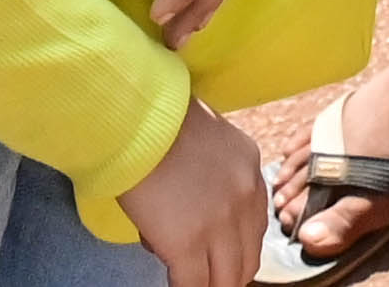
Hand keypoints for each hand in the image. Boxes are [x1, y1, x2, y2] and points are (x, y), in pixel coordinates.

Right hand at [118, 102, 271, 286]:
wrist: (133, 117)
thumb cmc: (157, 121)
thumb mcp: (209, 139)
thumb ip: (218, 174)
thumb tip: (200, 210)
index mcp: (251, 168)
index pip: (255, 226)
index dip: (237, 248)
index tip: (222, 256)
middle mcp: (245, 196)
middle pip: (248, 258)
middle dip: (230, 274)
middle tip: (210, 279)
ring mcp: (219, 223)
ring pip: (226, 279)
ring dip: (211, 286)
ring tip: (195, 285)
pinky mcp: (187, 244)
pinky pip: (193, 285)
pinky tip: (174, 285)